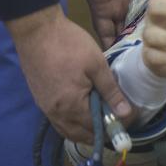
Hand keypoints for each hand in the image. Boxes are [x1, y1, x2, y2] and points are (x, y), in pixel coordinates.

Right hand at [6, 5, 134, 141]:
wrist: (36, 29)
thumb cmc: (69, 44)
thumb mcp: (96, 65)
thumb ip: (111, 92)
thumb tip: (126, 113)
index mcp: (71, 106)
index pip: (97, 128)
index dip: (116, 126)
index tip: (129, 118)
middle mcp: (56, 113)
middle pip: (81, 136)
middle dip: (100, 133)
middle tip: (117, 120)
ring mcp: (45, 108)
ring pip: (68, 131)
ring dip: (85, 130)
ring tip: (102, 118)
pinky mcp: (40, 100)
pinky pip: (59, 121)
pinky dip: (72, 123)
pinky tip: (83, 111)